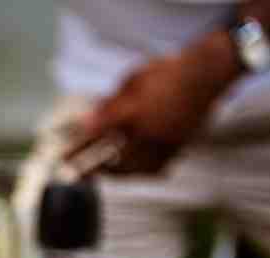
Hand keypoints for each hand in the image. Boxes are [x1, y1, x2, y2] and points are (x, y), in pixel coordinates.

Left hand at [67, 32, 240, 175]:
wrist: (206, 74)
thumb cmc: (167, 72)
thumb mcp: (131, 81)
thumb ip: (109, 103)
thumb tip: (88, 120)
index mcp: (132, 112)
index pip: (96, 135)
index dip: (77, 148)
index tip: (63, 157)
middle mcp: (148, 131)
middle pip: (114, 160)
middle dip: (95, 169)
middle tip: (81, 173)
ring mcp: (165, 142)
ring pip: (136, 168)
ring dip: (118, 173)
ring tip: (106, 172)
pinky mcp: (179, 147)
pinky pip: (157, 167)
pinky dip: (141, 170)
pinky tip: (133, 169)